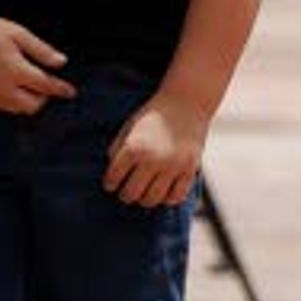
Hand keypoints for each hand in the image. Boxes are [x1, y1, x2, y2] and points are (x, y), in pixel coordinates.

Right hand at [0, 9, 73, 115]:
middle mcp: (0, 88)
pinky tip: (6, 84)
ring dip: (25, 100)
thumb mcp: (21, 35)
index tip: (71, 92)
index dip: (60, 89)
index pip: (45, 86)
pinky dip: (8, 99)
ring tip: (25, 82)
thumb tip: (62, 63)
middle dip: (42, 97)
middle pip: (32, 105)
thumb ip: (42, 51)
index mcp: (14, 71)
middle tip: (44, 83)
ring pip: (16, 109)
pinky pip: (0, 106)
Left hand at [106, 93, 208, 207]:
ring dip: (145, 198)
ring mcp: (173, 166)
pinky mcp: (190, 169)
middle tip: (127, 190)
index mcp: (134, 148)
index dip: (109, 183)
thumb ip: (117, 150)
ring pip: (152, 199)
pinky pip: (176, 197)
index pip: (112, 179)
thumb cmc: (154, 114)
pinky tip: (164, 190)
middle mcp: (152, 159)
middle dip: (125, 194)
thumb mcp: (129, 127)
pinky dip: (167, 198)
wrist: (187, 101)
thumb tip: (113, 176)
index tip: (112, 183)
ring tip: (145, 191)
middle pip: (131, 194)